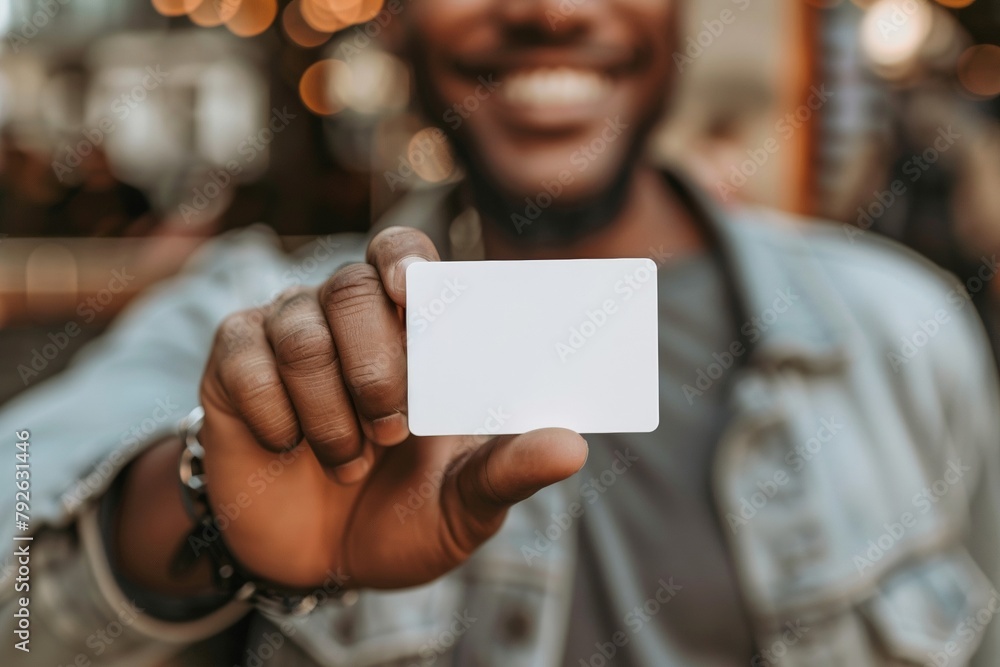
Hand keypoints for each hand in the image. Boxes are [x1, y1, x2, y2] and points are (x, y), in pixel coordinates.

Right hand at [198, 226, 587, 589]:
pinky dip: (274, 415)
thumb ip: (510, 472)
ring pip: (300, 331)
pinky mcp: (232, 363)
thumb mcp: (464, 505)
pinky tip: (288, 446)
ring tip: (348, 459)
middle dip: (376, 369)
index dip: (406, 263)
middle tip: (391, 433)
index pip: (406, 258)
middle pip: (353, 289)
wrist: (317, 562)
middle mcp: (347, 319)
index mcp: (411, 335)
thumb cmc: (401, 516)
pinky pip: (242, 357)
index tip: (409, 294)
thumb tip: (573, 447)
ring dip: (329, 411)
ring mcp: (286, 335)